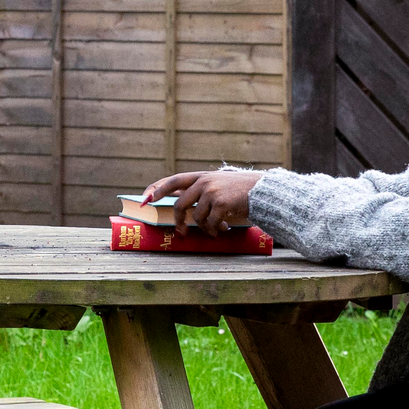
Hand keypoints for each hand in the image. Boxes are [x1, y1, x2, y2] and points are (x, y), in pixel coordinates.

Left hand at [141, 168, 261, 233]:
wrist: (264, 192)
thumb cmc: (240, 191)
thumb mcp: (219, 184)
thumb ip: (201, 190)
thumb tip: (183, 204)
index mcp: (201, 176)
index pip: (173, 180)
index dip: (157, 189)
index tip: (145, 199)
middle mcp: (204, 182)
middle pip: (180, 204)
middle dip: (178, 220)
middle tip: (180, 232)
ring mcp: (212, 192)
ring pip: (196, 217)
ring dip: (205, 228)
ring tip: (216, 229)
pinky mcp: (221, 203)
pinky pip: (210, 223)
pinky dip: (215, 229)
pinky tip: (225, 228)